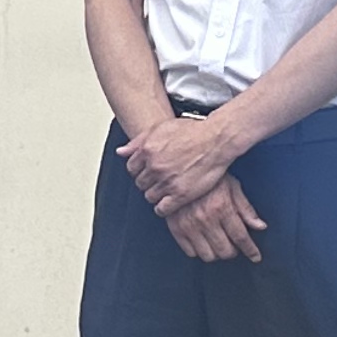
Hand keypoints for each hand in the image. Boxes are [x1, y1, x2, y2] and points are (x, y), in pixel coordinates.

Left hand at [118, 110, 239, 213]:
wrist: (216, 140)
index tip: (149, 171)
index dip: (140, 170)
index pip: (131, 168)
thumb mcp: (161, 128)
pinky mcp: (180, 194)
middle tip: (160, 180)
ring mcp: (167, 181)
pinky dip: (163, 208)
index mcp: (147, 150)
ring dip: (156, 194)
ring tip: (166, 190)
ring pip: (149, 196)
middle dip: (148, 182)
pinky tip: (169, 203)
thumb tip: (120, 152)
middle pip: (140, 183)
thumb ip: (138, 141)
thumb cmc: (193, 131)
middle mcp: (154, 166)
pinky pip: (162, 209)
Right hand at [162, 174, 265, 263]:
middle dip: (233, 251)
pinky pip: (190, 252)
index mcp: (222, 207)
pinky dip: (199, 250)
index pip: (241, 237)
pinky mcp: (176, 228)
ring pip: (208, 255)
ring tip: (218, 242)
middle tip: (234, 244)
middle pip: (225, 251)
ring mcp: (189, 225)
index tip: (255, 256)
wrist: (178, 169)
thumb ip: (246, 208)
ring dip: (216, 253)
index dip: (251, 250)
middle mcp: (205, 219)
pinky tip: (203, 240)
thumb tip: (260, 226)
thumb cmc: (207, 176)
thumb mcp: (231, 186)